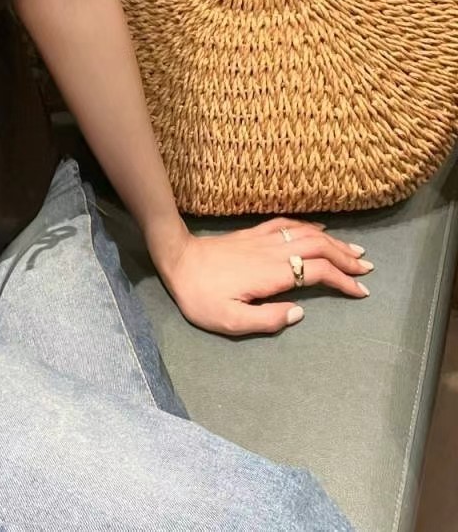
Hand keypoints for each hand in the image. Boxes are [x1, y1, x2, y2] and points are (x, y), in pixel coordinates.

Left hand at [155, 216, 372, 336]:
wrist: (177, 260)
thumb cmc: (200, 295)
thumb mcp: (229, 320)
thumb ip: (266, 320)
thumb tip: (299, 314)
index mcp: (271, 274)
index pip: (317, 272)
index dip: (342, 281)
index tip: (361, 292)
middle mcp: (273, 252)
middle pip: (319, 247)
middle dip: (346, 258)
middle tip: (368, 269)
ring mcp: (263, 239)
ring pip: (307, 233)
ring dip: (334, 242)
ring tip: (355, 251)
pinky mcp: (253, 234)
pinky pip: (287, 224)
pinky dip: (309, 225)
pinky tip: (320, 229)